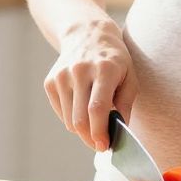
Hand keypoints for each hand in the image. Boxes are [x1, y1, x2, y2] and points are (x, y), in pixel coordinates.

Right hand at [43, 18, 137, 151]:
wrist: (87, 34)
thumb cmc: (114, 59)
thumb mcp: (130, 76)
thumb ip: (126, 103)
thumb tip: (118, 129)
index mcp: (104, 69)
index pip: (97, 108)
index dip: (100, 132)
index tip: (105, 146)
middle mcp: (80, 71)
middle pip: (80, 119)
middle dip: (91, 139)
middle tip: (101, 144)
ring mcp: (62, 76)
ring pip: (69, 120)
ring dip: (83, 130)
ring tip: (95, 122)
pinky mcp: (50, 81)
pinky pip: (61, 113)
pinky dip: (72, 119)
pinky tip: (82, 108)